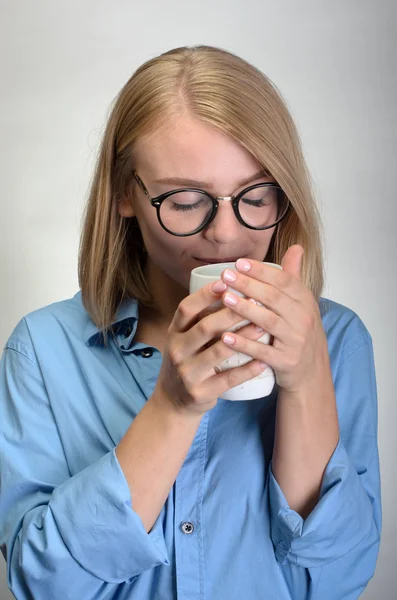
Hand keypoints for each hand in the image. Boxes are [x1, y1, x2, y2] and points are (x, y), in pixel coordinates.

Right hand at [153, 282, 267, 416]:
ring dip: (243, 338)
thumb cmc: (187, 362)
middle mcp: (177, 350)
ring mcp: (188, 373)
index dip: (205, 294)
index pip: (186, 308)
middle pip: (205, 327)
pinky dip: (247, 370)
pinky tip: (263, 362)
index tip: (226, 282)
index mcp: (174, 333)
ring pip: (219, 352)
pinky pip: (228, 379)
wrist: (172, 402)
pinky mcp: (200, 392)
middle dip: (231, 313)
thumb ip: (199, 319)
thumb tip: (228, 287)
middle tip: (255, 301)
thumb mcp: (184, 339)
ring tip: (264, 327)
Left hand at [218, 245, 330, 393]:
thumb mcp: (302, 305)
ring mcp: (295, 341)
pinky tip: (226, 337)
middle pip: (274, 298)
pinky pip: (263, 351)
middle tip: (225, 276)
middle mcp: (303, 319)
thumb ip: (294, 277)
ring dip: (245, 309)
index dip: (261, 270)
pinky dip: (244, 344)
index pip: (283, 280)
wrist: (312, 373)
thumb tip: (296, 247)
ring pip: (268, 321)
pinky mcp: (286, 361)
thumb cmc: (300, 333)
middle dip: (248, 284)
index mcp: (305, 301)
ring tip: (225, 299)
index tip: (239, 263)